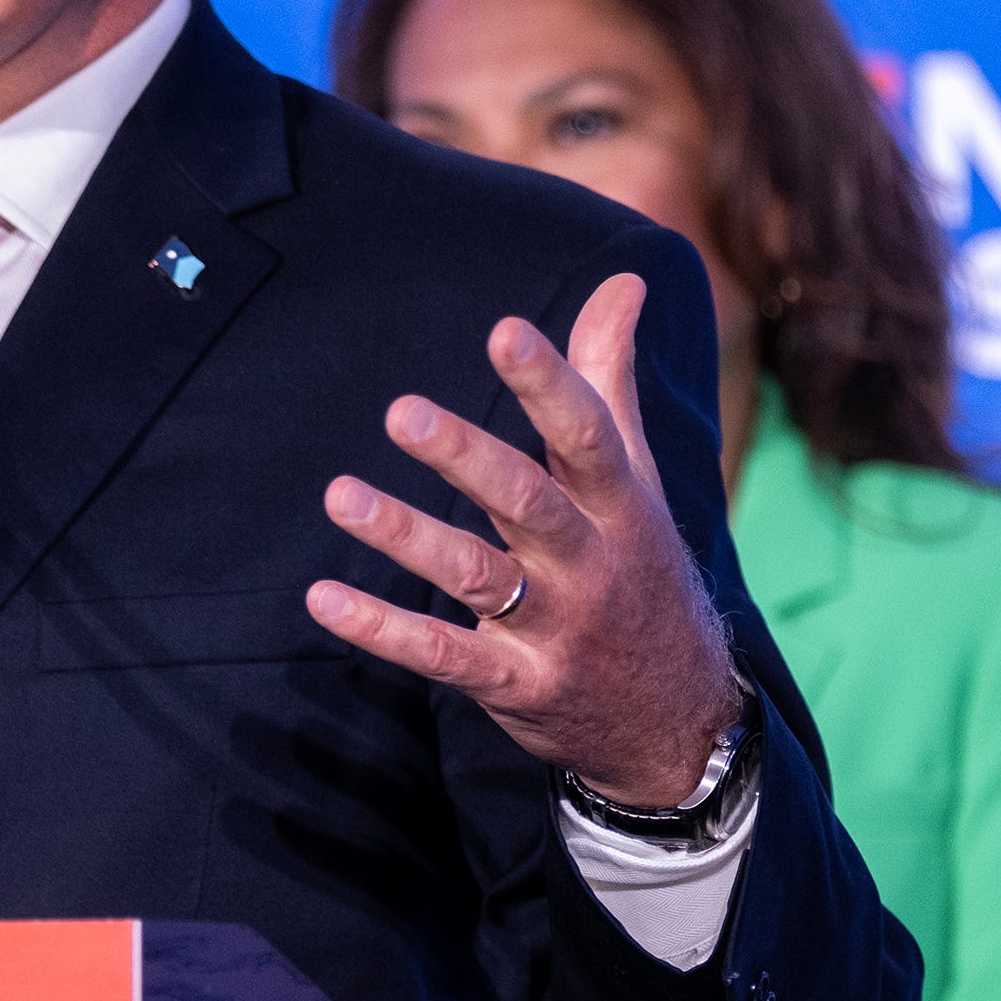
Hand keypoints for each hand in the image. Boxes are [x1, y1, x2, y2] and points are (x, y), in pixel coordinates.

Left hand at [306, 273, 739, 807]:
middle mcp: (590, 563)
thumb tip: (623, 282)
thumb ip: (610, 381)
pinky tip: (322, 597)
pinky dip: (381, 629)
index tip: (504, 331)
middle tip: (400, 412)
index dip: (550, 384)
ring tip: (339, 495)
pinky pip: (441, 656)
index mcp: (620, 506)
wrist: (678, 719)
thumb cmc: (639, 569)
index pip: (589, 436)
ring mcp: (553, 628)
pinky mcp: (515, 684)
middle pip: (526, 503)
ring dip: (405, 536)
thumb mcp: (635, 480)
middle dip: (467, 459)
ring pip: (474, 577)